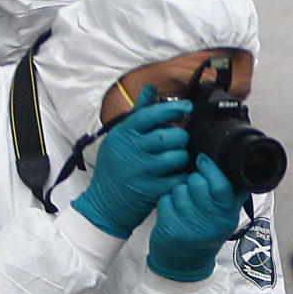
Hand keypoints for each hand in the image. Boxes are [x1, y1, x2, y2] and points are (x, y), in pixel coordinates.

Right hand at [73, 89, 189, 238]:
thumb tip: (151, 89)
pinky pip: (179, 178)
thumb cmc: (114, 167)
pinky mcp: (152, 191)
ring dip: (182, 156)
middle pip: (170, 136)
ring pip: (178, 156)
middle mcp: (132, 151)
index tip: (187, 107)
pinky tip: (176, 174)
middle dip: (180, 137)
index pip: (150, 115)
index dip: (172, 109)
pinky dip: (182, 175)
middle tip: (179, 140)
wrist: (105, 204)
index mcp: (123, 135)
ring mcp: (142, 172)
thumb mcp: (119, 137)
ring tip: (176, 158)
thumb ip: (138, 114)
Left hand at [147, 156, 242, 281]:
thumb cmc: (205, 232)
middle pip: (198, 182)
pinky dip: (166, 201)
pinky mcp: (171, 229)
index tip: (203, 159)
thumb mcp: (225, 216)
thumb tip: (239, 162)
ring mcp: (190, 226)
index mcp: (228, 215)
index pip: (221, 184)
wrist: (184, 264)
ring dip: (179, 191)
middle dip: (193, 178)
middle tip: (193, 185)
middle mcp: (211, 222)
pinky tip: (172, 211)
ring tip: (183, 203)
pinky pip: (165, 199)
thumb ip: (232, 194)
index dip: (210, 168)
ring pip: (180, 189)